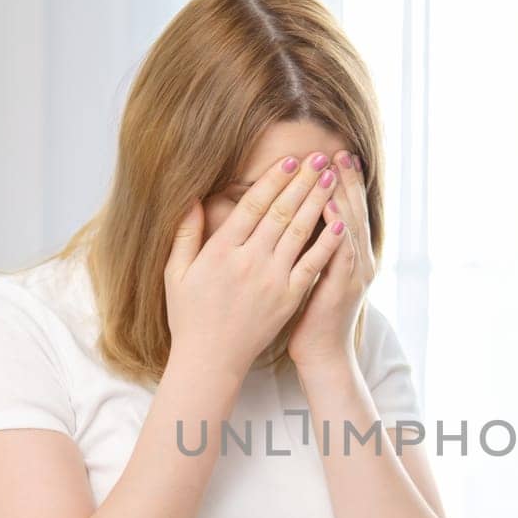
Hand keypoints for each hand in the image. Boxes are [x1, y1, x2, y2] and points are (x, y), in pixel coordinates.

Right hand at [164, 153, 348, 380]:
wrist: (211, 360)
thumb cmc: (189, 316)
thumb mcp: (177, 273)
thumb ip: (185, 234)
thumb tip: (190, 197)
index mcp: (221, 252)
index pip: (252, 207)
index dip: (273, 181)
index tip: (289, 160)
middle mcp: (249, 262)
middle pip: (281, 213)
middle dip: (302, 182)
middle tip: (319, 157)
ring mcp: (272, 281)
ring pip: (299, 233)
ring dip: (318, 203)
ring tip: (331, 178)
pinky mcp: (288, 299)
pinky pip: (312, 265)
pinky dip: (327, 243)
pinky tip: (340, 223)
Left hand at [288, 149, 372, 372]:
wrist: (321, 356)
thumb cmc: (310, 317)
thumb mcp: (312, 275)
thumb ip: (310, 247)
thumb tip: (297, 220)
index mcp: (348, 256)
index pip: (347, 211)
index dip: (342, 184)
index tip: (333, 156)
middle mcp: (357, 260)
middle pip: (353, 211)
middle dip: (346, 181)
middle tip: (338, 151)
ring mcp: (353, 274)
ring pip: (351, 226)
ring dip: (344, 196)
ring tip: (335, 169)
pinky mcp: (342, 288)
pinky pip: (341, 254)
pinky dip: (337, 229)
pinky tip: (330, 208)